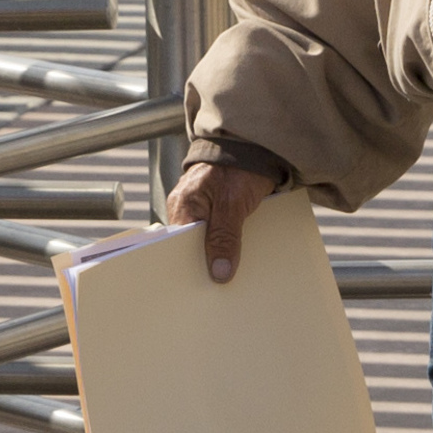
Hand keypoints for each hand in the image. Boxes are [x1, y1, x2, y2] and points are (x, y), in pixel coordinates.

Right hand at [162, 157, 280, 283]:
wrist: (256, 146)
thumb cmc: (239, 168)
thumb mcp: (232, 204)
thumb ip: (224, 237)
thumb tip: (219, 273)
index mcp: (182, 206)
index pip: (177, 246)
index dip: (189, 266)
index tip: (203, 286)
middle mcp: (187, 209)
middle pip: (191, 248)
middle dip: (206, 265)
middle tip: (220, 285)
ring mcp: (202, 211)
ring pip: (207, 243)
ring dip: (220, 255)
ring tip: (232, 275)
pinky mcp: (217, 212)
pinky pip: (219, 235)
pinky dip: (228, 245)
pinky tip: (239, 258)